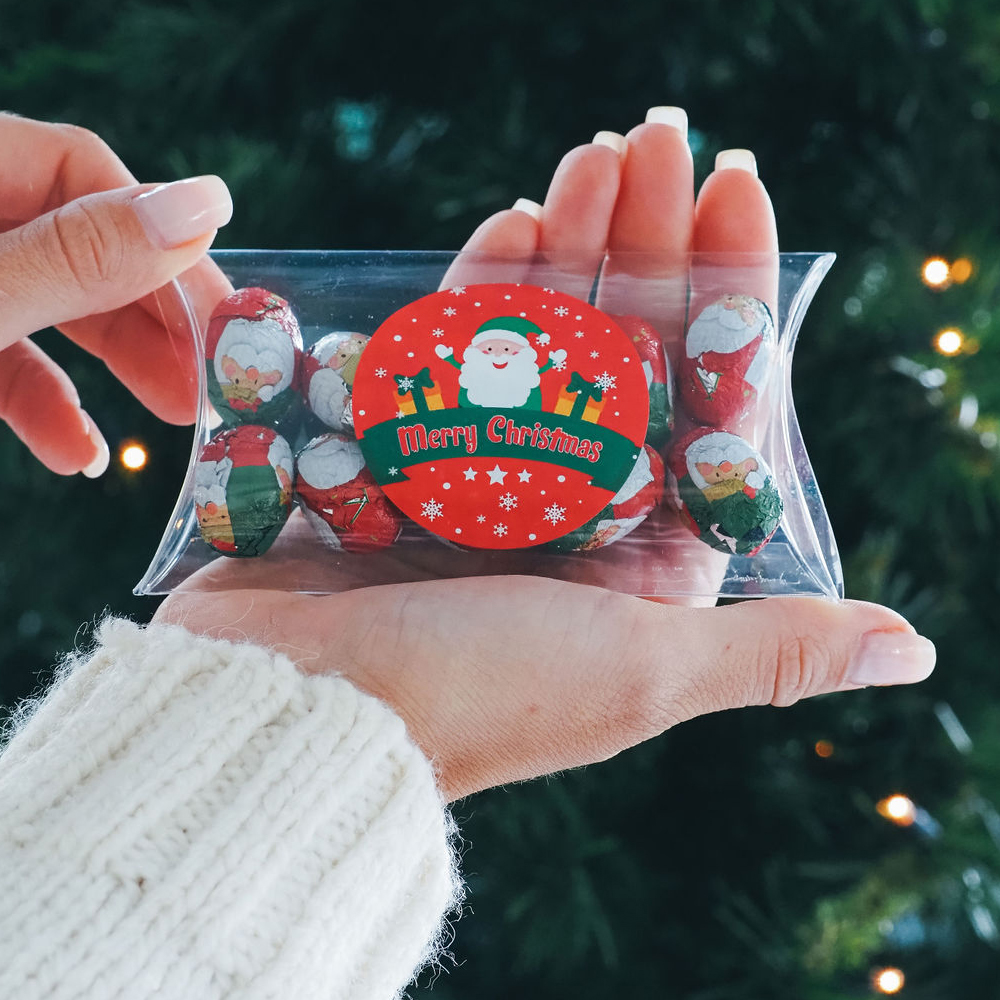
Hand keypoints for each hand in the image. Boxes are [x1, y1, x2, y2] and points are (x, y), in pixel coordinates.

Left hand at [0, 113, 232, 475]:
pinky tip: (79, 453)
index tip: (225, 312)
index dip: (163, 235)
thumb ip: (75, 258)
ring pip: (50, 309)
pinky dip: (47, 405)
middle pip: (79, 246)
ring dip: (115, 371)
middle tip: (219, 378)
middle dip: (153, 320)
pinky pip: (6, 356)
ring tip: (177, 420)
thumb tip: (202, 206)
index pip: (81, 170)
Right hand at [158, 108, 935, 801]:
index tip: (736, 188)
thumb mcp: (645, 673)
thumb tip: (916, 649)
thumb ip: (774, 652)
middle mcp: (572, 513)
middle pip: (626, 356)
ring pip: (542, 341)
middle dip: (648, 246)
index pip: (711, 403)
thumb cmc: (481, 696)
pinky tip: (507, 224)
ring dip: (569, 247)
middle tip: (656, 141)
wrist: (298, 710)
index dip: (732, 294)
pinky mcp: (409, 457)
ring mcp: (485, 479)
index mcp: (643, 558)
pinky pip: (453, 358)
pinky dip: (479, 292)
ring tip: (587, 159)